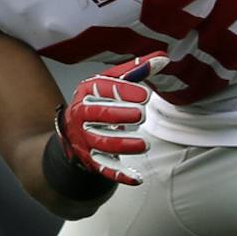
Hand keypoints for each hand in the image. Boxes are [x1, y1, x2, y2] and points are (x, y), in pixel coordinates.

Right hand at [54, 53, 167, 185]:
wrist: (73, 132)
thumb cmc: (99, 103)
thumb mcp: (112, 84)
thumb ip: (137, 71)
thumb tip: (163, 57)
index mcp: (86, 93)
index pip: (101, 90)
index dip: (123, 91)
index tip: (146, 94)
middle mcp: (81, 116)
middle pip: (99, 116)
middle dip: (120, 115)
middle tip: (142, 115)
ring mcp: (84, 139)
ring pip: (102, 144)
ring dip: (123, 145)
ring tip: (144, 145)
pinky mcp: (90, 159)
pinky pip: (104, 168)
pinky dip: (119, 175)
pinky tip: (137, 178)